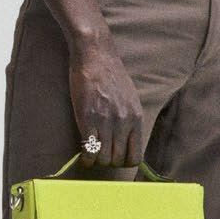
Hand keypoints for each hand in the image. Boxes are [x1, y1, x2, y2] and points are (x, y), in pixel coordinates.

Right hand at [69, 30, 144, 168]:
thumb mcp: (130, 98)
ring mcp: (106, 122)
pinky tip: (83, 156)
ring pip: (103, 158)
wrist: (95, 56)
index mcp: (136, 118)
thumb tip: (127, 139)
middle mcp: (123, 123)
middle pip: (117, 160)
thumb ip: (130, 119)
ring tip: (91, 155)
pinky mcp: (88, 119)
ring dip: (96, 161)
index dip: (124, 162)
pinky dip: (85, 158)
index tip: (115, 157)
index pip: (135, 156)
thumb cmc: (111, 75)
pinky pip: (89, 150)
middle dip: (108, 162)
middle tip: (100, 155)